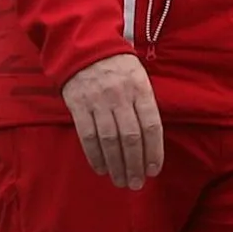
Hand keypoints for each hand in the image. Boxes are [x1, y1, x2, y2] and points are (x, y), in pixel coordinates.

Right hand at [61, 53, 164, 189]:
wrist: (84, 47)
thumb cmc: (119, 67)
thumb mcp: (140, 78)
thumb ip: (145, 104)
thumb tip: (152, 139)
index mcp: (141, 89)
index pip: (151, 126)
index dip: (154, 151)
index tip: (154, 170)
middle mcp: (121, 97)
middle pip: (131, 137)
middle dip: (135, 164)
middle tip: (137, 183)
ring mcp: (98, 101)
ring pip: (110, 140)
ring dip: (116, 165)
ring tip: (121, 181)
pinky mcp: (78, 105)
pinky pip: (87, 135)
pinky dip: (95, 155)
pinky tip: (101, 169)